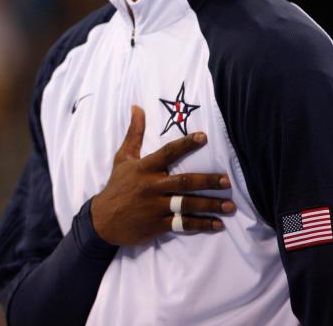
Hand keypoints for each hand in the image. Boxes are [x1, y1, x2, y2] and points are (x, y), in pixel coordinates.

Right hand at [90, 106, 235, 245]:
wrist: (102, 219)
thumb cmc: (117, 185)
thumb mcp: (123, 158)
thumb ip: (134, 134)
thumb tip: (137, 107)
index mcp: (144, 168)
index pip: (168, 153)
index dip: (186, 144)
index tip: (203, 137)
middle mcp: (151, 186)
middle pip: (183, 182)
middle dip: (207, 181)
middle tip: (227, 181)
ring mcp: (155, 207)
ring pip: (186, 204)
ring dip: (210, 205)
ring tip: (229, 206)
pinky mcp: (157, 224)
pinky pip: (183, 224)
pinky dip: (201, 224)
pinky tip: (217, 224)